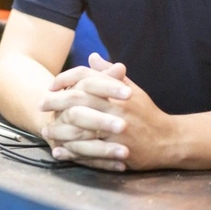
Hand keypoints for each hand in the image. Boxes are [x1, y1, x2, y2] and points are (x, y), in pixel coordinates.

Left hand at [44, 54, 178, 171]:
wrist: (169, 140)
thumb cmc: (147, 113)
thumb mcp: (132, 89)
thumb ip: (109, 74)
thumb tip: (92, 57)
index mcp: (118, 91)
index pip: (87, 78)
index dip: (66, 78)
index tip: (51, 85)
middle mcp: (116, 108)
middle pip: (78, 100)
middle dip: (56, 102)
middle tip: (41, 104)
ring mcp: (116, 131)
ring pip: (80, 128)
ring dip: (60, 130)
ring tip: (46, 131)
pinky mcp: (116, 151)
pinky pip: (89, 151)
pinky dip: (72, 152)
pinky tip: (60, 151)